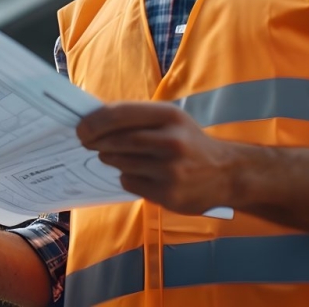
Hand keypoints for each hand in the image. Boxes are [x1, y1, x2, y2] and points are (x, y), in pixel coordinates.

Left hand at [77, 102, 235, 214]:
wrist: (228, 173)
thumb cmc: (188, 141)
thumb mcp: (169, 119)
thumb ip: (136, 118)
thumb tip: (94, 119)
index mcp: (169, 116)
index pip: (120, 114)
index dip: (94, 122)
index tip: (81, 128)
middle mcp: (172, 141)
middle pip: (117, 140)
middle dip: (96, 141)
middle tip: (86, 141)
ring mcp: (171, 170)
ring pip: (121, 162)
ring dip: (110, 158)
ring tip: (109, 154)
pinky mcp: (169, 194)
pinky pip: (130, 182)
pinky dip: (126, 176)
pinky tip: (136, 173)